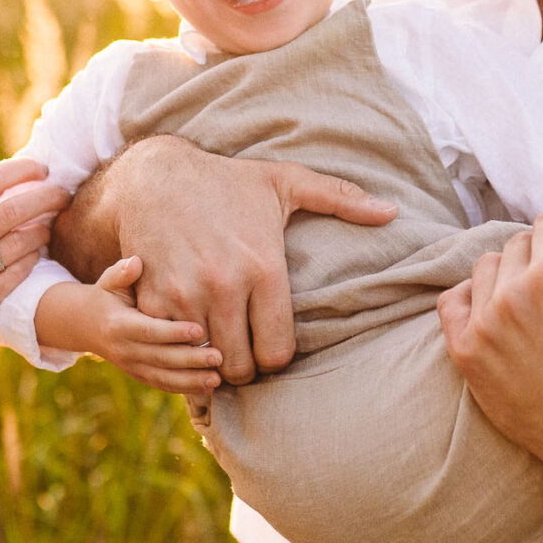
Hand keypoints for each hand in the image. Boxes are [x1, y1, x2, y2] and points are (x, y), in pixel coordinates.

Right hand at [0, 157, 70, 371]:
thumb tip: (12, 184)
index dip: (22, 169)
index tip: (43, 168)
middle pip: (12, 211)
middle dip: (46, 198)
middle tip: (63, 196)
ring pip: (20, 244)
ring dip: (43, 231)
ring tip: (50, 228)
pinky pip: (18, 274)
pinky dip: (33, 259)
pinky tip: (37, 254)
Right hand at [35, 260, 222, 403]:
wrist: (87, 325)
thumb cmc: (108, 295)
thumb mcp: (110, 281)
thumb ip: (122, 273)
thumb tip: (136, 263)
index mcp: (118, 325)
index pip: (148, 331)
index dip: (173, 332)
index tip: (199, 330)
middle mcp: (124, 350)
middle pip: (160, 358)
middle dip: (190, 360)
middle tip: (218, 357)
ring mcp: (132, 366)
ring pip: (163, 377)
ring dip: (191, 380)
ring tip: (217, 379)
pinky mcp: (139, 376)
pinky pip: (163, 385)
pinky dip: (185, 387)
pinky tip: (209, 387)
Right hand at [79, 136, 396, 384]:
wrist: (154, 176)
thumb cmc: (228, 181)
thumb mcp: (285, 182)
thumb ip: (342, 198)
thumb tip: (392, 212)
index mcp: (264, 267)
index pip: (277, 351)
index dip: (276, 356)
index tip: (270, 345)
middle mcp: (224, 285)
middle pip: (241, 366)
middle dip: (245, 365)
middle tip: (244, 349)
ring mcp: (184, 295)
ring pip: (206, 363)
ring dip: (213, 360)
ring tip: (220, 344)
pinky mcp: (151, 299)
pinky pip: (169, 348)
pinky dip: (179, 348)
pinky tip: (189, 333)